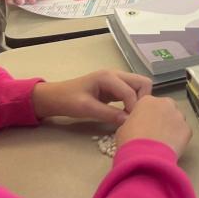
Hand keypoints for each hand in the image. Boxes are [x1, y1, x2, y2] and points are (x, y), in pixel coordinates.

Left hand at [32, 69, 152, 124]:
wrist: (55, 97)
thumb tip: (128, 121)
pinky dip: (133, 101)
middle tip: (134, 116)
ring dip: (139, 100)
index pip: (131, 91)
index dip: (134, 107)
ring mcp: (116, 80)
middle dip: (142, 99)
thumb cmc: (68, 100)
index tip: (130, 123)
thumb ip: (108, 114)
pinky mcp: (115, 87)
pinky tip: (125, 113)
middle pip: (143, 82)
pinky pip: (132, 91)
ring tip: (130, 116)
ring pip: (139, 86)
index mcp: (108, 77)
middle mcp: (115, 74)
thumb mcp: (86, 108)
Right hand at [115, 94, 191, 157]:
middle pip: (166, 108)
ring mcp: (179, 116)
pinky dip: (179, 139)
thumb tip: (137, 125)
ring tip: (163, 142)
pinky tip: (171, 148)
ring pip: (177, 119)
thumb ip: (133, 121)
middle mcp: (166, 104)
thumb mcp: (123, 128)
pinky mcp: (188, 129)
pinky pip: (183, 132)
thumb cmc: (130, 140)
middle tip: (155, 133)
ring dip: (172, 127)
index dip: (146, 115)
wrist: (145, 157)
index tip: (144, 125)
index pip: (148, 104)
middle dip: (162, 118)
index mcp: (147, 101)